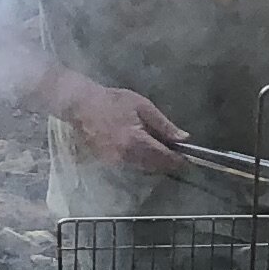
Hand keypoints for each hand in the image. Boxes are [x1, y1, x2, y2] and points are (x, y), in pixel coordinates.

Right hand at [56, 82, 188, 177]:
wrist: (81, 105)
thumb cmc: (113, 101)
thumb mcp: (143, 107)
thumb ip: (164, 125)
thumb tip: (183, 139)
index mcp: (137, 142)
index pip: (164, 158)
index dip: (178, 160)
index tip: (187, 159)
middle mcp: (126, 156)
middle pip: (154, 167)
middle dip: (167, 162)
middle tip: (177, 154)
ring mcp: (115, 161)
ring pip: (143, 168)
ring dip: (154, 162)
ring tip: (160, 149)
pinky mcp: (107, 162)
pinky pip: (130, 165)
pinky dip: (140, 160)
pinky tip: (142, 148)